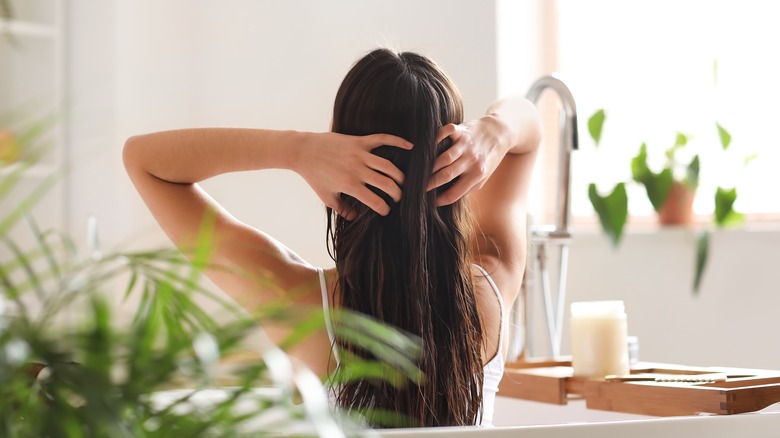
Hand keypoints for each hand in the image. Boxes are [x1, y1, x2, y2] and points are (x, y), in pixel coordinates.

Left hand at [297, 132, 412, 218]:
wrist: (303, 151)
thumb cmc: (314, 175)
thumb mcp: (326, 196)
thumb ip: (342, 209)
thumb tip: (355, 218)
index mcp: (349, 185)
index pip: (375, 201)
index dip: (384, 209)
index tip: (386, 211)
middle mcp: (357, 170)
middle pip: (387, 184)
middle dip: (397, 194)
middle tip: (399, 198)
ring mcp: (359, 154)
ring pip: (388, 166)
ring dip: (400, 176)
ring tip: (403, 182)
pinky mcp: (359, 141)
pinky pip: (382, 139)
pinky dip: (398, 141)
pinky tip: (410, 146)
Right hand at [427, 116, 508, 205]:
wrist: (500, 132)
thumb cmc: (489, 157)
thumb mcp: (483, 177)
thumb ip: (468, 187)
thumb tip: (446, 198)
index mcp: (477, 175)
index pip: (454, 193)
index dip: (440, 200)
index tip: (429, 203)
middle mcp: (471, 161)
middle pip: (446, 176)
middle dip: (429, 184)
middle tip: (417, 188)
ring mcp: (466, 145)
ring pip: (443, 158)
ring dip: (429, 166)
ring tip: (418, 172)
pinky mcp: (461, 130)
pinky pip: (445, 133)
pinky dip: (435, 138)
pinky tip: (426, 147)